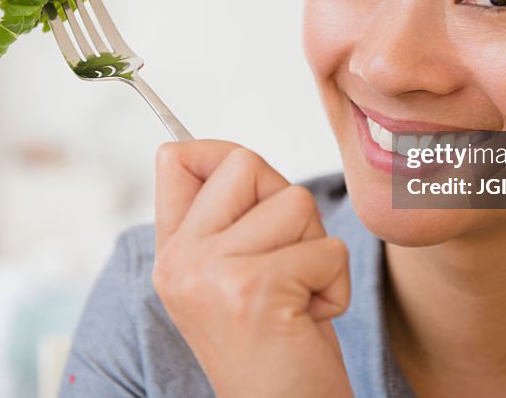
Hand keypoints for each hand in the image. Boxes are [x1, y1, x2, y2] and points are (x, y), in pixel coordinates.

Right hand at [152, 140, 352, 397]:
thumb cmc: (275, 351)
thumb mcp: (233, 281)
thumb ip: (226, 222)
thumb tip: (237, 157)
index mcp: (170, 254)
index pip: (176, 158)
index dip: (221, 154)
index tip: (253, 188)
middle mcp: (179, 260)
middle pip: (245, 162)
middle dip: (286, 203)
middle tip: (288, 261)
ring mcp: (211, 273)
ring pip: (295, 201)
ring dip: (317, 249)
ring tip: (299, 297)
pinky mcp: (254, 289)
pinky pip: (327, 247)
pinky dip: (335, 285)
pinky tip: (309, 320)